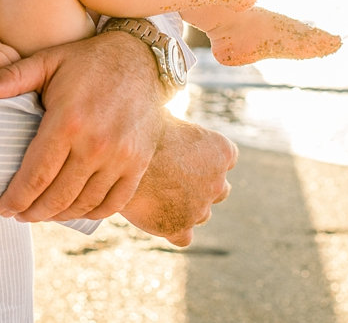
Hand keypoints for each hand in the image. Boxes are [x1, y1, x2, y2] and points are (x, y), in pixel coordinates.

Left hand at [0, 31, 166, 222]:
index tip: (3, 208)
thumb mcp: (48, 62)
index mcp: (69, 121)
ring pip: (83, 204)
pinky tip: (75, 208)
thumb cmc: (88, 60)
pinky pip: (113, 203)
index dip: (16, 198)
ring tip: (43, 212)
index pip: (35, 176)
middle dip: (32, 212)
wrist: (141, 58)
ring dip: (59, 215)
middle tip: (19, 214)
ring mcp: (121, 156)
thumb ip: (12, 78)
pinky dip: (91, 212)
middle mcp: (96, 144)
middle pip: (57, 197)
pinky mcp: (139, 163)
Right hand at [120, 114, 236, 245]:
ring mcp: (200, 208)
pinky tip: (156, 217)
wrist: (119, 163)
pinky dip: (174, 230)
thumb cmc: (140, 134)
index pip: (228, 158)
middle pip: (219, 189)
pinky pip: (184, 237)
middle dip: (201, 185)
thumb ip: (176, 123)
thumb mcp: (166, 116)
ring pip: (203, 214)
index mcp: (221, 151)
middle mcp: (217, 182)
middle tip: (175, 178)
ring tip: (160, 196)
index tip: (191, 155)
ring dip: (188, 207)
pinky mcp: (180, 228)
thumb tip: (166, 109)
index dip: (208, 158)